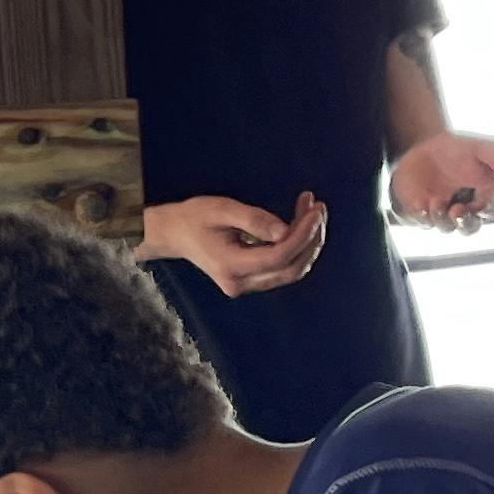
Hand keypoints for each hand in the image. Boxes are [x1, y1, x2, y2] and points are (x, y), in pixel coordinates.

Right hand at [143, 189, 329, 294]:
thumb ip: (255, 220)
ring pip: (290, 271)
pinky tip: (301, 223)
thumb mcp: (222, 209)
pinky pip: (282, 268)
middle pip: (290, 269)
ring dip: (308, 243)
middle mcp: (241, 283)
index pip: (278, 256)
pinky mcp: (251, 280)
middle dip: (311, 239)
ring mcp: (246, 285)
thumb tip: (287, 230)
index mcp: (231, 266)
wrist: (174, 234)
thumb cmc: (195, 217)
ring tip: (312, 211)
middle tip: (319, 208)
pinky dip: (297, 247)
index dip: (303, 234)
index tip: (316, 209)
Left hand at [389, 132, 493, 232]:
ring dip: (443, 218)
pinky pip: (423, 222)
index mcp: (484, 195)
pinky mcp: (421, 213)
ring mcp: (442, 213)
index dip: (488, 208)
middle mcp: (464, 208)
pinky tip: (422, 205)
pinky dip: (423, 217)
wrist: (423, 143)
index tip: (482, 200)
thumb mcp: (480, 148)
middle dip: (466, 223)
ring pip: (447, 227)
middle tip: (457, 210)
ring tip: (436, 201)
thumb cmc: (458, 148)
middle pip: (471, 227)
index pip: (492, 210)